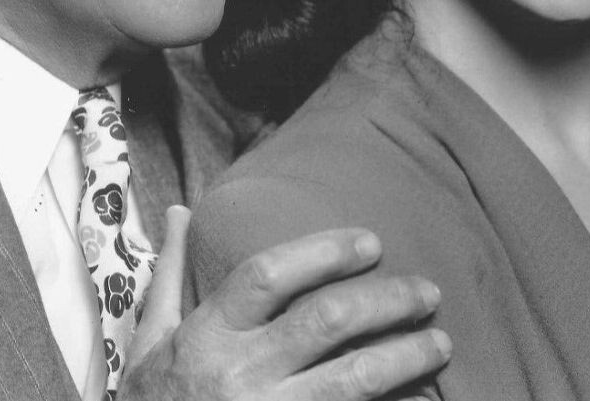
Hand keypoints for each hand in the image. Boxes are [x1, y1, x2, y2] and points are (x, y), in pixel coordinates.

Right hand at [123, 206, 450, 400]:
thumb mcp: (148, 340)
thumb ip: (171, 273)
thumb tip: (180, 207)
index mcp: (207, 336)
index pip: (268, 275)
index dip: (323, 251)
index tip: (371, 241)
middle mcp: (239, 375)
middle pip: (324, 322)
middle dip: (386, 300)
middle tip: (427, 291)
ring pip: (352, 381)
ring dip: (406, 358)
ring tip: (441, 342)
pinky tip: (421, 399)